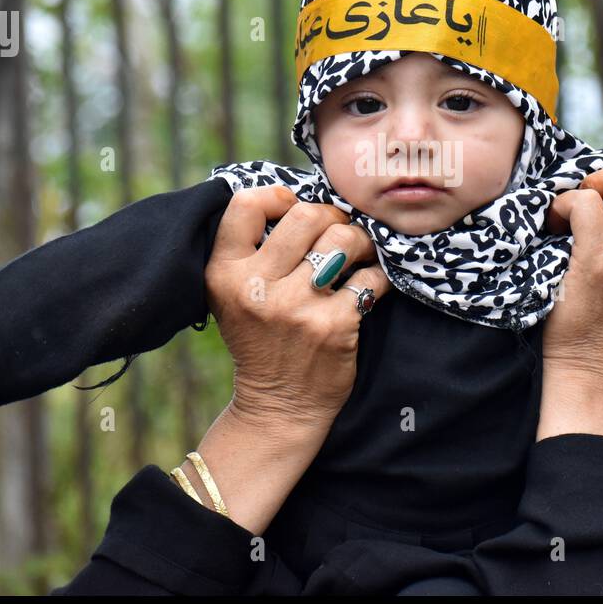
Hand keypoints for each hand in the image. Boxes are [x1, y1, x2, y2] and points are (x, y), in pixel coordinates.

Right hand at [204, 185, 392, 430]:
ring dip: (360, 241)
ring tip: (359, 252)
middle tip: (339, 231)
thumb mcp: (233, 295)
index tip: (294, 209)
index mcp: (224, 273)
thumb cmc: (261, 340)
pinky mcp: (333, 326)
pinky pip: (370, 278)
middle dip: (331, 217)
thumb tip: (299, 198)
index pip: (246, 204)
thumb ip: (252, 250)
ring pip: (342, 240)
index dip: (278, 196)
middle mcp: (256, 288)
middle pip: (306, 215)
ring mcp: (295, 308)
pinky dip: (379, 275)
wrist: (277, 406)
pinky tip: (372, 283)